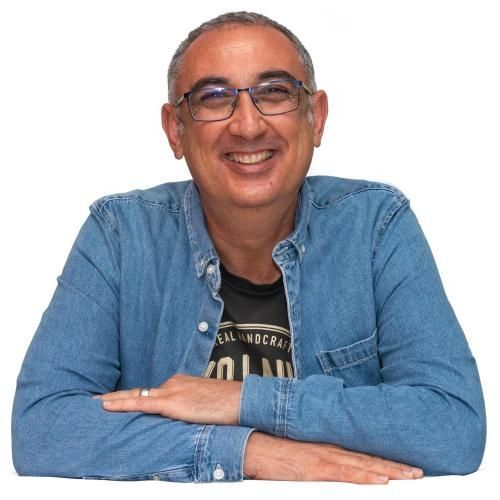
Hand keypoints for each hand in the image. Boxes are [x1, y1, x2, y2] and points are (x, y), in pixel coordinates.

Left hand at [93, 373, 241, 424]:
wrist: (241, 400)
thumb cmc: (228, 404)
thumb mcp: (206, 404)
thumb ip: (191, 409)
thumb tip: (185, 420)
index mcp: (180, 383)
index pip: (151, 392)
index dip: (131, 396)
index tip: (116, 399)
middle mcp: (173, 384)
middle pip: (139, 392)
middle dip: (116, 396)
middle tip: (95, 400)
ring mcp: (172, 391)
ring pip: (135, 396)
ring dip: (113, 400)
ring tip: (94, 404)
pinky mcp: (172, 403)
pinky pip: (141, 403)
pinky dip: (121, 404)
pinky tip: (105, 406)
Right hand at [244, 432, 423, 483]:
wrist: (258, 447)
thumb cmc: (279, 453)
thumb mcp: (306, 454)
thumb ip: (325, 460)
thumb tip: (340, 468)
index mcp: (331, 448)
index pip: (364, 454)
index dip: (387, 460)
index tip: (406, 465)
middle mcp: (332, 450)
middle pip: (369, 459)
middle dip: (396, 466)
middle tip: (418, 471)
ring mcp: (325, 458)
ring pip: (363, 465)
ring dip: (388, 470)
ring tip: (409, 475)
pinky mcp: (316, 468)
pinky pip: (344, 474)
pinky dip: (364, 476)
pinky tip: (380, 479)